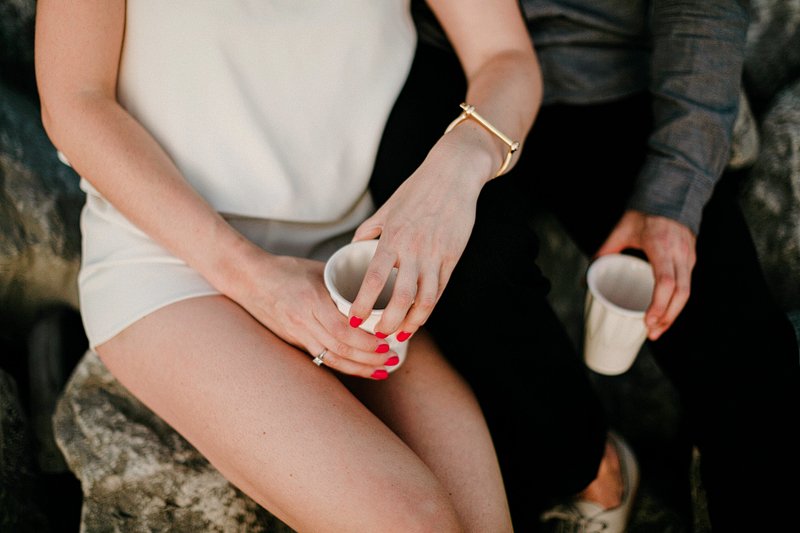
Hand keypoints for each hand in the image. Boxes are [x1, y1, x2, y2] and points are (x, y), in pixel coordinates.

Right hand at [229, 251, 396, 378]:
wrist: (248, 279)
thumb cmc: (285, 269)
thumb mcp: (317, 270)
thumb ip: (342, 283)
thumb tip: (374, 290)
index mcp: (311, 300)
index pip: (342, 329)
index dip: (365, 342)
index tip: (386, 344)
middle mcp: (303, 321)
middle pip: (339, 348)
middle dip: (368, 359)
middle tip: (391, 360)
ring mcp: (297, 333)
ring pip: (330, 358)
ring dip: (358, 368)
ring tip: (382, 371)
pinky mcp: (293, 340)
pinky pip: (320, 357)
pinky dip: (342, 365)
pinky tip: (359, 369)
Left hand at [348, 142, 484, 340]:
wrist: (453, 175)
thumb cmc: (416, 191)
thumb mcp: (386, 209)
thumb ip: (368, 232)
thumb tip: (352, 250)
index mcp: (393, 237)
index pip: (375, 278)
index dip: (364, 302)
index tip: (354, 318)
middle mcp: (414, 250)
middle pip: (401, 297)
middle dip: (389, 323)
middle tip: (379, 335)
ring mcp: (436, 255)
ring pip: (425, 300)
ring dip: (412, 323)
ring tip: (401, 334)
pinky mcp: (452, 257)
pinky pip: (440, 289)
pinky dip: (429, 308)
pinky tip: (419, 317)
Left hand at [595, 210, 696, 339]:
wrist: (672, 193)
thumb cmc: (645, 211)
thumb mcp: (622, 229)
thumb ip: (605, 251)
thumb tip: (586, 277)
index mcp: (661, 247)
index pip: (665, 282)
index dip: (659, 304)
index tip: (648, 321)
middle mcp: (679, 253)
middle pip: (681, 293)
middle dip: (668, 317)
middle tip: (652, 333)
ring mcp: (689, 256)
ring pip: (687, 291)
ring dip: (674, 313)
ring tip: (658, 329)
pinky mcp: (692, 259)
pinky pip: (687, 285)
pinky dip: (677, 302)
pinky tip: (665, 313)